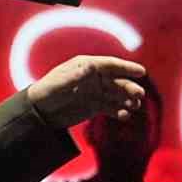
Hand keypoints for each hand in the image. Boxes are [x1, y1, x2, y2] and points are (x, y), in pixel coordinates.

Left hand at [27, 55, 146, 128]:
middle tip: (139, 95)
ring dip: (127, 100)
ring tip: (134, 107)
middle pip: (117, 81)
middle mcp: (94, 78)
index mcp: (86, 66)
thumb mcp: (59, 83)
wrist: (40, 112)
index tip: (141, 72)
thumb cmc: (47, 91)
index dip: (126, 67)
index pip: (110, 65)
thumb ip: (75, 76)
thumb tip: (90, 67)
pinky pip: (111, 108)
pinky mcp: (95, 106)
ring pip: (117, 95)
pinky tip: (124, 116)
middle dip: (129, 87)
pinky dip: (119, 111)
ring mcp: (96, 92)